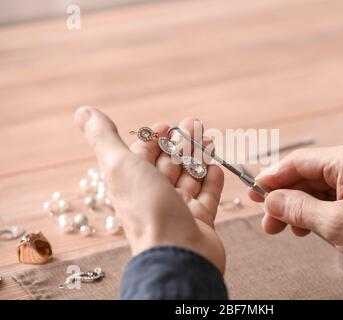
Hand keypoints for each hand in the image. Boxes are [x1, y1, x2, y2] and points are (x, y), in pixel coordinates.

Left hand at [74, 107, 225, 272]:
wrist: (177, 254)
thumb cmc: (147, 210)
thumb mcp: (120, 166)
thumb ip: (103, 138)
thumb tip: (83, 112)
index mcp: (132, 185)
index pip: (141, 156)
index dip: (152, 139)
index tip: (166, 125)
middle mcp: (154, 197)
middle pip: (168, 164)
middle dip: (181, 142)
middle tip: (195, 124)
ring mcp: (178, 210)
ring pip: (190, 177)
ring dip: (199, 156)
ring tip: (209, 139)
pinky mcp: (200, 221)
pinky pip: (207, 196)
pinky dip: (212, 180)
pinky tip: (216, 166)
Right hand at [250, 142, 342, 284]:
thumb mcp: (334, 224)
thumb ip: (297, 208)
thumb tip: (271, 200)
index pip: (298, 162)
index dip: (272, 177)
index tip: (255, 191)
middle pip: (307, 175)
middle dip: (285, 198)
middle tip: (267, 218)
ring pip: (319, 187)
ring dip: (300, 207)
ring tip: (284, 228)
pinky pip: (334, 196)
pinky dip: (318, 210)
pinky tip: (307, 227)